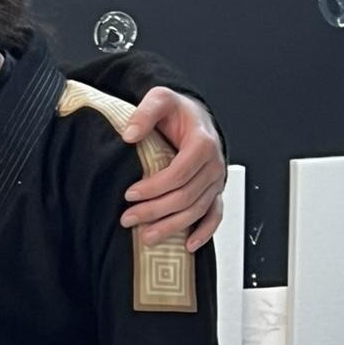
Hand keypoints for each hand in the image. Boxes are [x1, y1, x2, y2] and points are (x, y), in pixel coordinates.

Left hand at [119, 88, 225, 252]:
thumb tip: (130, 134)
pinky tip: (188, 245)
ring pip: (196, 210)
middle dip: (155, 211)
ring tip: (145, 236)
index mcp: (203, 143)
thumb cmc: (177, 111)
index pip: (179, 173)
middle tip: (127, 219)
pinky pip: (214, 215)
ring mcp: (215, 181)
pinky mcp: (214, 192)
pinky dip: (204, 232)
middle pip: (186, 196)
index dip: (154, 187)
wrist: (193, 117)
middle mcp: (214, 164)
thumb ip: (145, 112)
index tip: (129, 194)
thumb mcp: (160, 99)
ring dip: (171, 226)